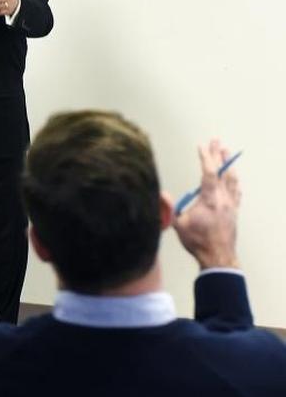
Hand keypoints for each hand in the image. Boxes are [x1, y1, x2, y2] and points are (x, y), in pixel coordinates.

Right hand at [173, 140, 240, 269]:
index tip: (201, 145)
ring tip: (227, 153)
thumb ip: (170, 208)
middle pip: (222, 172)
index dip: (205, 157)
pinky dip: (235, 181)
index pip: (208, 173)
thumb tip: (160, 195)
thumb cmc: (198, 241)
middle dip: (218, 154)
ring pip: (232, 179)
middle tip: (217, 141)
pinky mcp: (234, 211)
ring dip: (228, 165)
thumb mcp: (178, 224)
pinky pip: (237, 191)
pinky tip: (235, 178)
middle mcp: (223, 199)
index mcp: (210, 199)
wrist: (218, 256)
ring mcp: (231, 204)